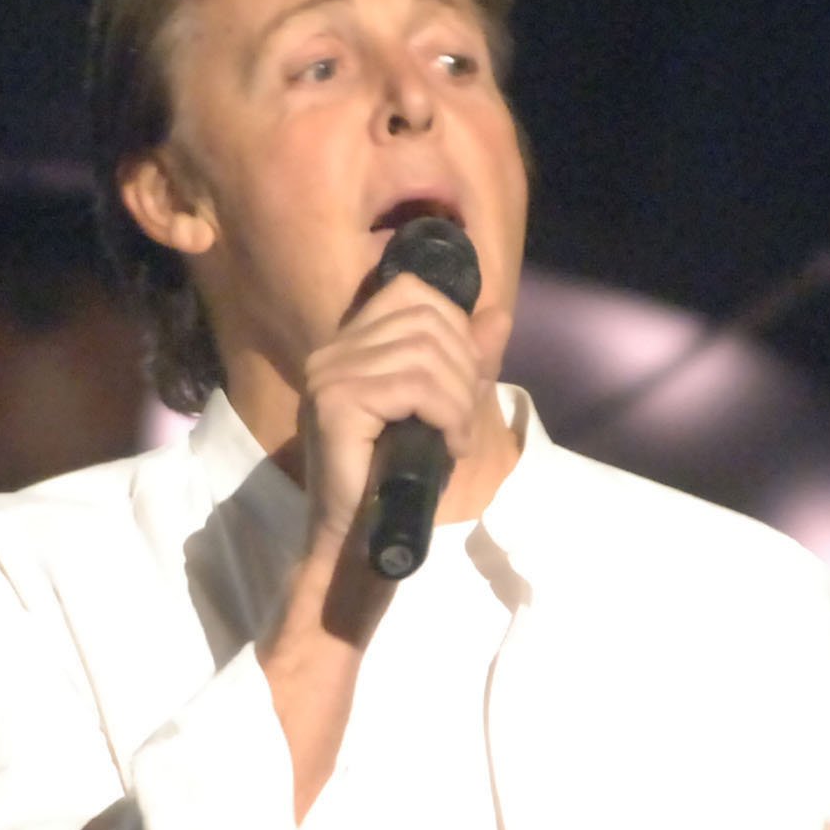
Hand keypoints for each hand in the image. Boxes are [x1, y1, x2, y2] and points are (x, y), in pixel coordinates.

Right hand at [289, 271, 487, 560]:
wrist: (359, 536)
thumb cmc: (396, 478)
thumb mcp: (442, 408)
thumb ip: (466, 361)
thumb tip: (498, 317)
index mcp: (350, 342)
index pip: (411, 293)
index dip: (455, 327)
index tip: (464, 380)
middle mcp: (333, 350)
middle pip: (426, 321)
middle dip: (465, 368)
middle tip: (465, 418)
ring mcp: (331, 374)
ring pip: (425, 354)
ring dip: (459, 399)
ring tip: (458, 435)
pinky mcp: (338, 402)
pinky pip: (414, 387)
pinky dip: (448, 414)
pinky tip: (452, 443)